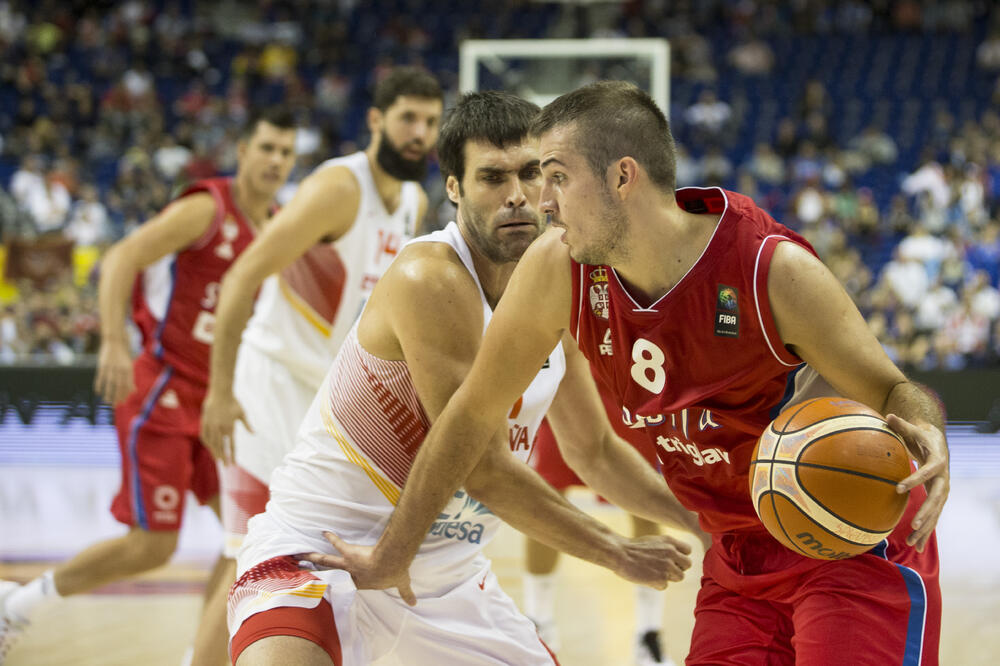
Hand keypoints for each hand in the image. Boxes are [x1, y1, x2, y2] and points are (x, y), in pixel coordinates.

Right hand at [94, 339, 133, 404]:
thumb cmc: (124, 356)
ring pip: (109, 383)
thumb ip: (130, 379)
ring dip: (108, 393)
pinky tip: (98, 392)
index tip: (122, 402)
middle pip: (118, 385)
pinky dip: (99, 385)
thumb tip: (134, 391)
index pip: (127, 384)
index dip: (124, 394)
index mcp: (128, 369)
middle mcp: (120, 369)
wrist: (116, 341)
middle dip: (117, 396)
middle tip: (114, 405)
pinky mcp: (103, 365)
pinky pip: (101, 377)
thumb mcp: (129, 366)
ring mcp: (111, 367)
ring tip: (106, 401)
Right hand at [200, 388, 250, 464]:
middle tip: (225, 465)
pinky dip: (206, 443)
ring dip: (214, 452)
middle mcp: (220, 428)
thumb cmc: (233, 402)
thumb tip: (254, 433)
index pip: (231, 445)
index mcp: (230, 427)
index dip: (232, 455)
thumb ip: (247, 424)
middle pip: (221, 447)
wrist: (221, 392)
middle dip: (223, 457)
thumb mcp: (242, 413)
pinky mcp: (204, 422)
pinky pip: (204, 435)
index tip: (233, 464)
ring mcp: (211, 425)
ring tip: (217, 458)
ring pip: (212, 443)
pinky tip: (209, 447)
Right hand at [302, 531, 416, 605]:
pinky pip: (337, 544)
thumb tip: (414, 602)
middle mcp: (350, 574)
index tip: (328, 583)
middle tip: (303, 572)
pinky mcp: (349, 552)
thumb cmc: (395, 573)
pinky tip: (324, 531)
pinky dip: (331, 537)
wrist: (390, 562)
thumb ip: (407, 593)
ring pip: (326, 561)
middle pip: (329, 574)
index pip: (346, 584)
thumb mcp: (402, 584)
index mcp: (361, 582)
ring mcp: (348, 564)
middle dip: (316, 573)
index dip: (338, 584)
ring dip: (313, 557)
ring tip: (299, 555)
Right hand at [615, 533, 692, 588]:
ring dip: (669, 577)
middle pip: (687, 564)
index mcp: (669, 541)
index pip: (688, 550)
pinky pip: (665, 586)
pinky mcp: (661, 579)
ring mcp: (667, 566)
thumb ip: (667, 548)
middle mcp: (671, 552)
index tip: (672, 558)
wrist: (619, 553)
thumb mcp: (653, 541)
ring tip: (654, 572)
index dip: (680, 556)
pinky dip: (656, 584)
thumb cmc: (633, 548)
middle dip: (678, 568)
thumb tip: (677, 560)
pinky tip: (646, 577)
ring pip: (679, 577)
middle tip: (664, 568)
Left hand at [887, 414, 949, 551]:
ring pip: (936, 513)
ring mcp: (942, 491)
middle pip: (937, 499)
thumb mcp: (913, 429)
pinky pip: (933, 517)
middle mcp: (943, 479)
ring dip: (926, 529)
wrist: (938, 444)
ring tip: (912, 543)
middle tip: (914, 526)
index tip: (897, 488)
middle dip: (927, 513)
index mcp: (938, 462)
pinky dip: (925, 532)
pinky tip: (915, 546)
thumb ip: (901, 424)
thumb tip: (887, 415)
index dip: (914, 479)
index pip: (927, 472)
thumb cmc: (922, 435)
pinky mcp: (937, 499)